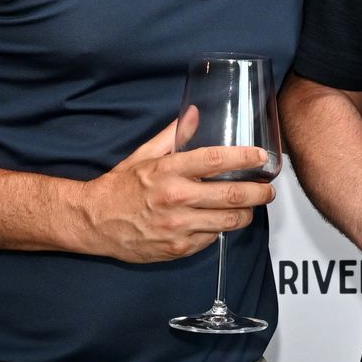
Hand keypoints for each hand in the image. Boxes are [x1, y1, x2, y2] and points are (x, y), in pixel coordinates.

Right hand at [75, 111, 274, 262]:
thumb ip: (174, 135)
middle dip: (260, 192)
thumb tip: (196, 113)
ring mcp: (178, 226)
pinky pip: (213, 238)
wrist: (92, 221)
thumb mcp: (145, 155)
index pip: (217, 159)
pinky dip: (220, 229)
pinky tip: (219, 221)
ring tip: (251, 207)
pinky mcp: (178, 248)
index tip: (262, 157)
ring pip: (230, 220)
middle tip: (268, 189)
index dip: (245, 157)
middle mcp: (176, 198)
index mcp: (169, 170)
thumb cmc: (120, 186)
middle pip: (233, 194)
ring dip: (247, 213)